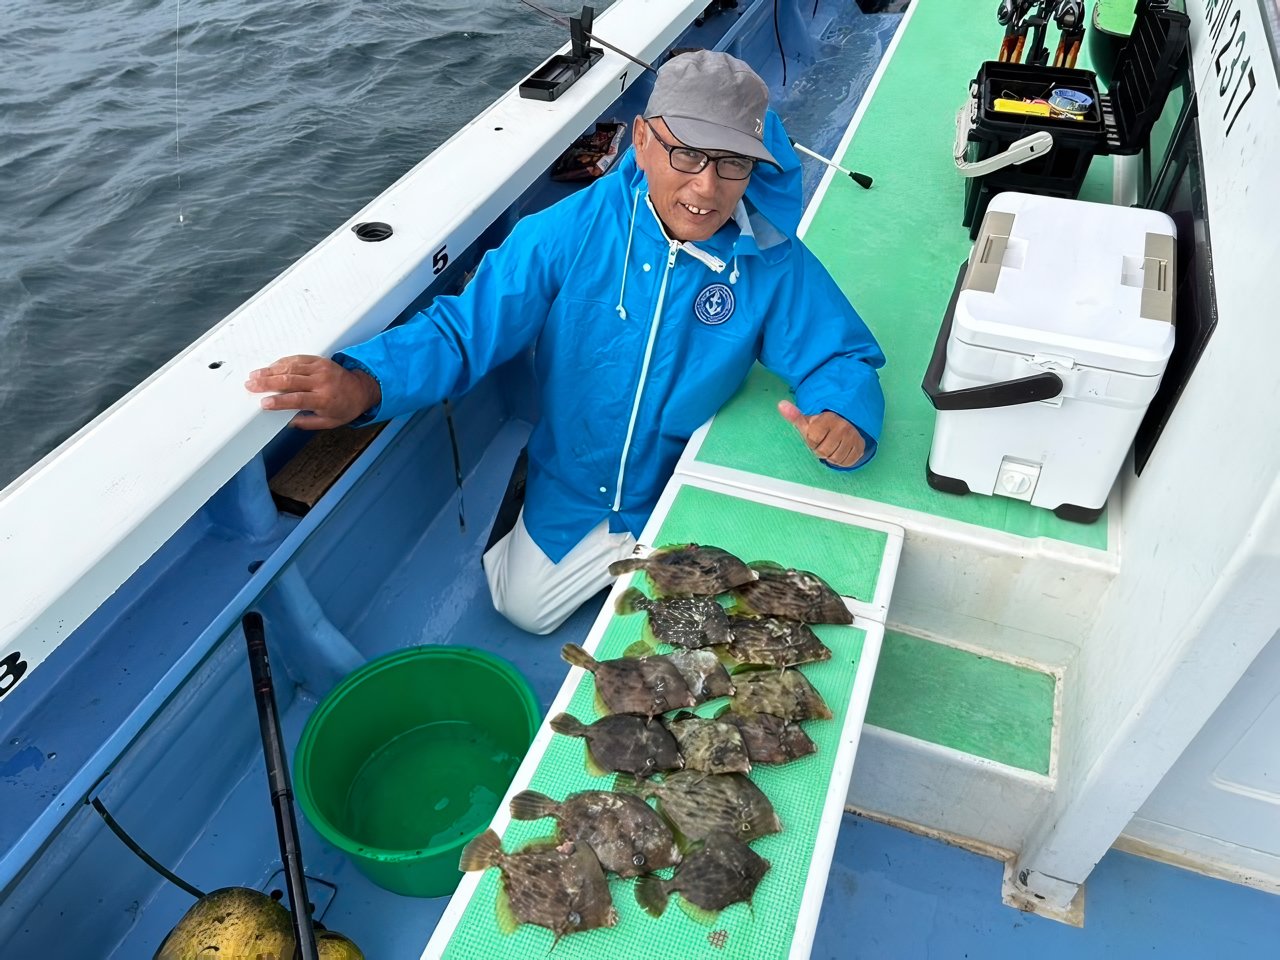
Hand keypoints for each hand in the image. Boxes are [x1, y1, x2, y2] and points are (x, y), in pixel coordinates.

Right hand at [245, 355, 380, 429]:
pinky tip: (271, 366)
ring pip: (291, 367)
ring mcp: (321, 369)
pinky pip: (298, 359)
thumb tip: (288, 422)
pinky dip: (283, 362)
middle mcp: (322, 382)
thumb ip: (307, 423)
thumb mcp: (329, 422)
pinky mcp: (320, 360)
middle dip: (267, 383)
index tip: (264, 403)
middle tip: (251, 385)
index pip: (297, 399)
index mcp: (324, 399)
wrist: (362, 389)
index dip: (279, 401)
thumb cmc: (346, 407)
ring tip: (255, 375)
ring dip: (270, 370)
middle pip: (290, 381)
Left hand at [777, 400, 864, 467]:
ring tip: (830, 446)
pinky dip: (841, 461)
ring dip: (830, 456)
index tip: (814, 434)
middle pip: (824, 451)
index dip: (811, 440)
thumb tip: (781, 405)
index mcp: (828, 419)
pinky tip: (838, 451)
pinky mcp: (860, 446)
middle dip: (819, 449)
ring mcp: (853, 437)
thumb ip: (794, 414)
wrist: (846, 421)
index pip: (812, 438)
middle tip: (822, 442)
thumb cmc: (823, 423)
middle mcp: (843, 427)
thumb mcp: (807, 419)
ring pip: (835, 458)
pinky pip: (847, 462)